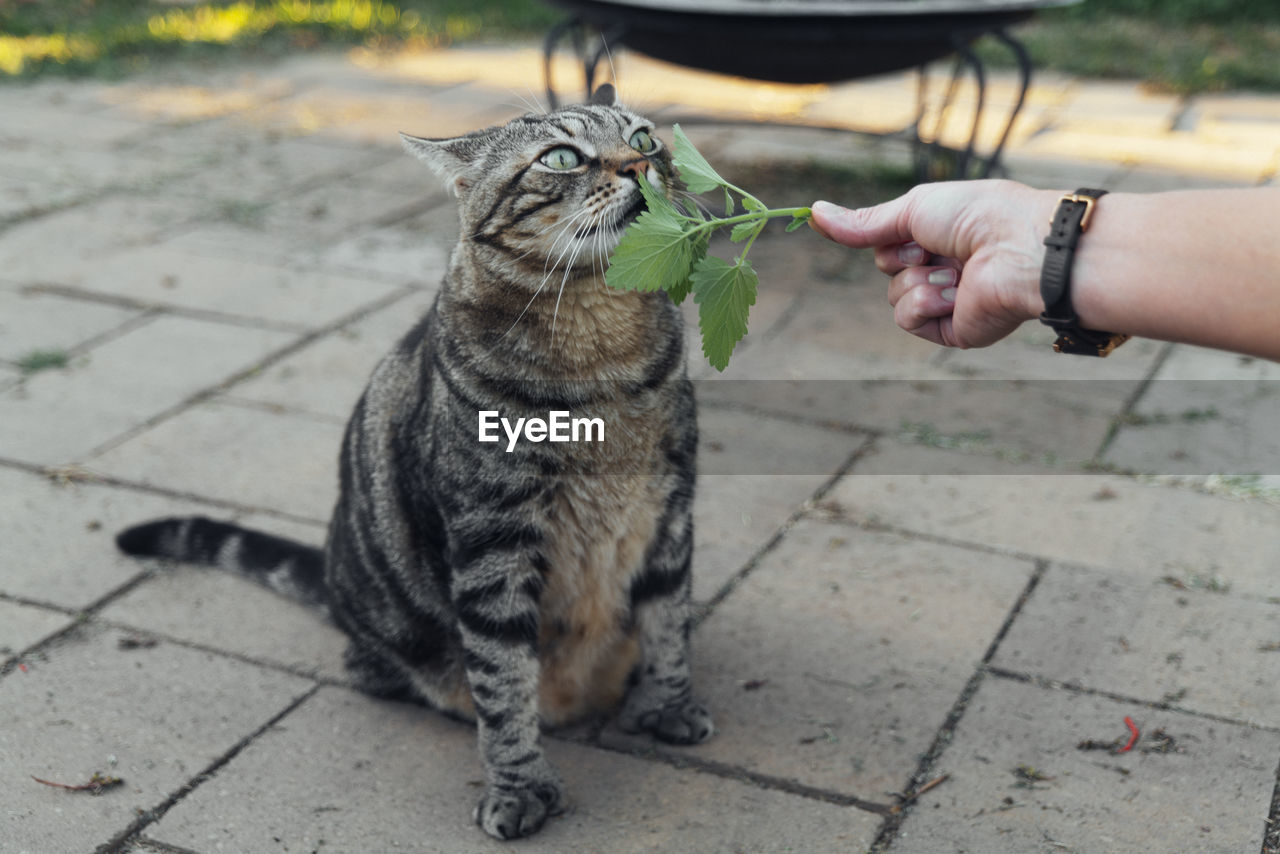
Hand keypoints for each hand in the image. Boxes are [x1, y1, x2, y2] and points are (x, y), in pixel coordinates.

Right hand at [810, 180, 1056, 348]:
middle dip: (903, 256)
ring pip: (894, 296)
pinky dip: (924, 303)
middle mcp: (945, 267)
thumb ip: (865, 222)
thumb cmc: (977, 216)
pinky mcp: (952, 329)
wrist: (1018, 249)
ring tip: (953, 271)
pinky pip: (908, 320)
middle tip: (935, 247)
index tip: (909, 228)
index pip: (891, 242)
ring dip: (916, 280)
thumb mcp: (913, 209)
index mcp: (942, 235)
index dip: (892, 236)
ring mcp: (948, 300)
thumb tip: (813, 212)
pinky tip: (954, 293)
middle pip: (888, 269)